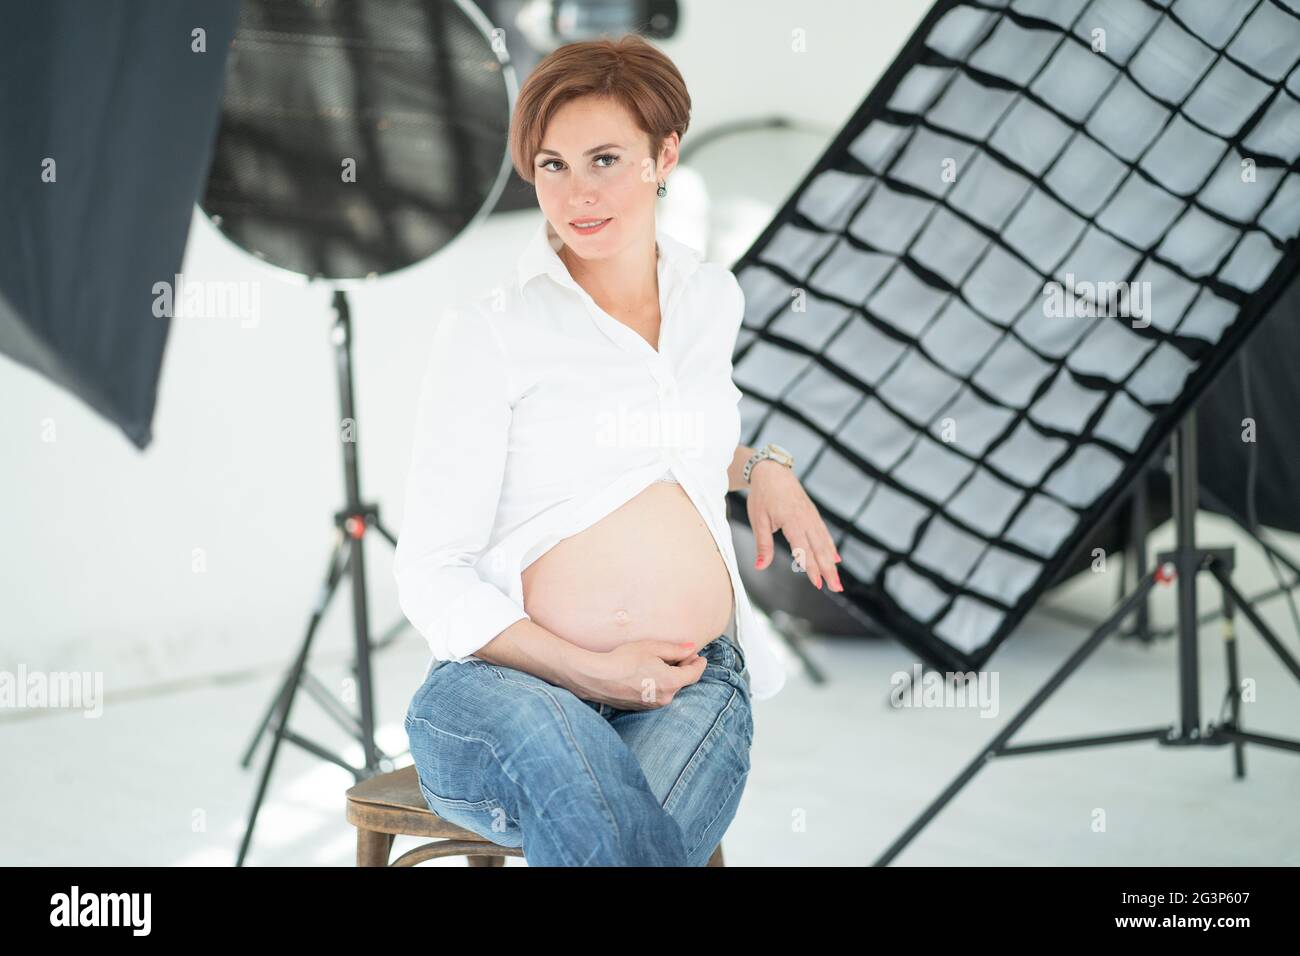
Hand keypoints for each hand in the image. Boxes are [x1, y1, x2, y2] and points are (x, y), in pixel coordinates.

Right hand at [574, 640, 706, 710]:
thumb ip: (675, 649)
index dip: (699, 664)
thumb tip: (692, 649)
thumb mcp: (652, 648)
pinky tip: (646, 674)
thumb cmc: (624, 659)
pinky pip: (655, 695)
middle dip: (683, 668)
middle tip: (680, 654)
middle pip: (682, 682)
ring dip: (670, 677)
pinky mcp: (640, 707)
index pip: (694, 674)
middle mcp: (665, 698)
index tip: (700, 657)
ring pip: (668, 689)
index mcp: (671, 682)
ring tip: (661, 662)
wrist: (597, 677)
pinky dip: (657, 684)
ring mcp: (652, 705)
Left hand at [747, 461, 842, 591]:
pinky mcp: (813, 515)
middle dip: (829, 570)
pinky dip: (831, 548)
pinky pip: (824, 534)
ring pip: (825, 543)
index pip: (804, 550)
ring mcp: (812, 517)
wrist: (772, 471)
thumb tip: (760, 566)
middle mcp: (806, 520)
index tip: (817, 584)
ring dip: (832, 563)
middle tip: (836, 588)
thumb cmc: (763, 495)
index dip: (811, 568)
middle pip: (820, 549)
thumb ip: (762, 545)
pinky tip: (836, 559)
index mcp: (792, 521)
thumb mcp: (758, 520)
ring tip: (837, 580)